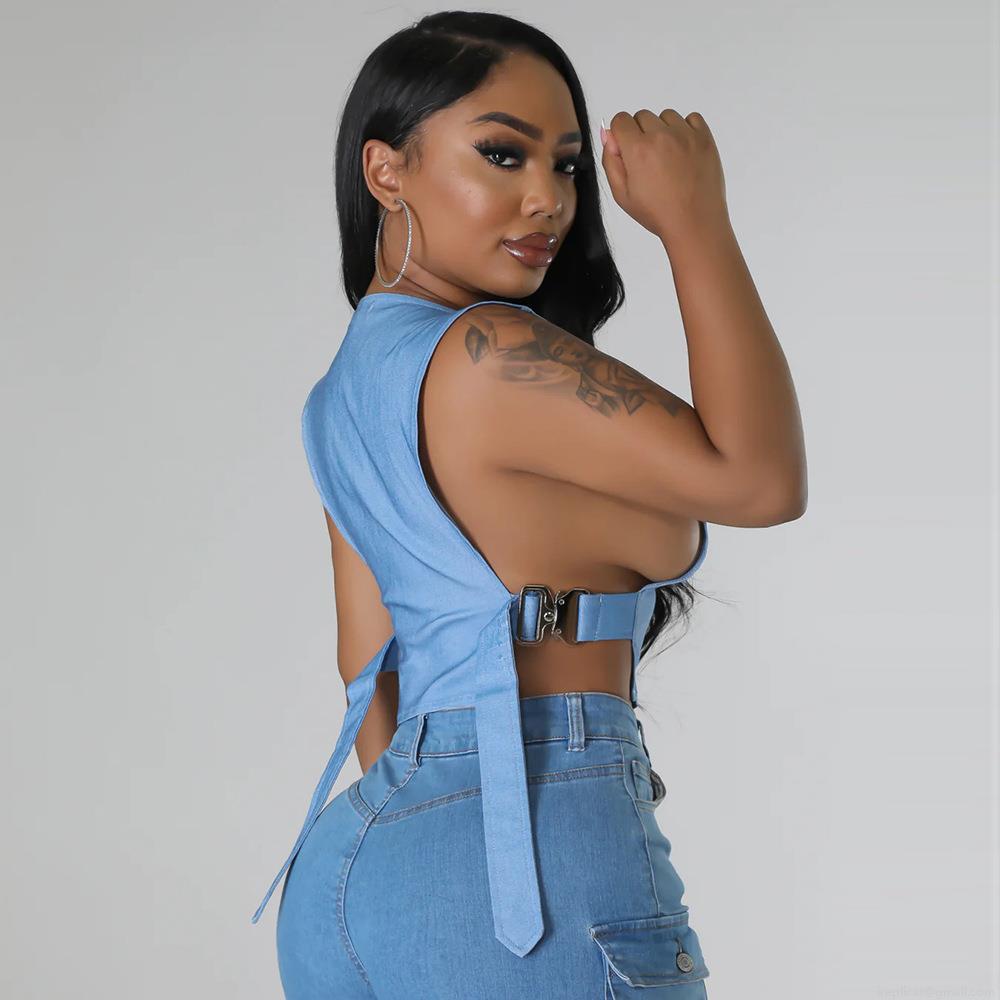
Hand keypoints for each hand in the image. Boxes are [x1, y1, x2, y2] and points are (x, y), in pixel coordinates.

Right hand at [601, 109, 727, 243]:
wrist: (695, 223)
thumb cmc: (656, 213)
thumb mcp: (622, 195)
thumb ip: (611, 161)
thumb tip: (608, 134)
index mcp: (637, 149)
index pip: (620, 120)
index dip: (621, 135)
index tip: (628, 152)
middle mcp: (661, 135)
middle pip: (642, 116)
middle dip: (641, 133)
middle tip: (649, 161)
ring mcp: (685, 134)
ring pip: (666, 116)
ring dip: (663, 130)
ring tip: (668, 157)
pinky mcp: (705, 137)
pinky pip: (691, 118)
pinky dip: (686, 129)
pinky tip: (684, 151)